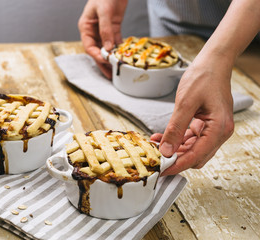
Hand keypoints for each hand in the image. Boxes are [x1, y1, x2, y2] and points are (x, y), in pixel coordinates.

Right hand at [78, 0, 127, 78]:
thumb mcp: (104, 11)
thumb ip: (106, 29)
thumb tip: (108, 48)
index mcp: (86, 27)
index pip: (89, 46)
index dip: (96, 55)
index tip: (106, 61)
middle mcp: (93, 31)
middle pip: (97, 51)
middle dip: (103, 63)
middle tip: (110, 75)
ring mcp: (104, 30)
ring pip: (106, 48)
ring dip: (111, 58)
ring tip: (117, 69)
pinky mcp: (114, 28)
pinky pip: (115, 41)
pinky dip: (119, 49)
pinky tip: (122, 57)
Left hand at [152, 54, 234, 175]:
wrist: (212, 62)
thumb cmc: (203, 78)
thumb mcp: (185, 103)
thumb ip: (175, 129)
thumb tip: (166, 151)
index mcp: (219, 129)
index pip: (196, 156)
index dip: (177, 165)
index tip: (161, 171)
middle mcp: (219, 132)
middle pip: (195, 156)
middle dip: (175, 159)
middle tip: (155, 159)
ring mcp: (214, 129)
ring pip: (192, 149)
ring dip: (174, 150)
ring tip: (155, 146)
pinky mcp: (207, 124)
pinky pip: (191, 138)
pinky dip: (177, 140)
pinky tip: (162, 137)